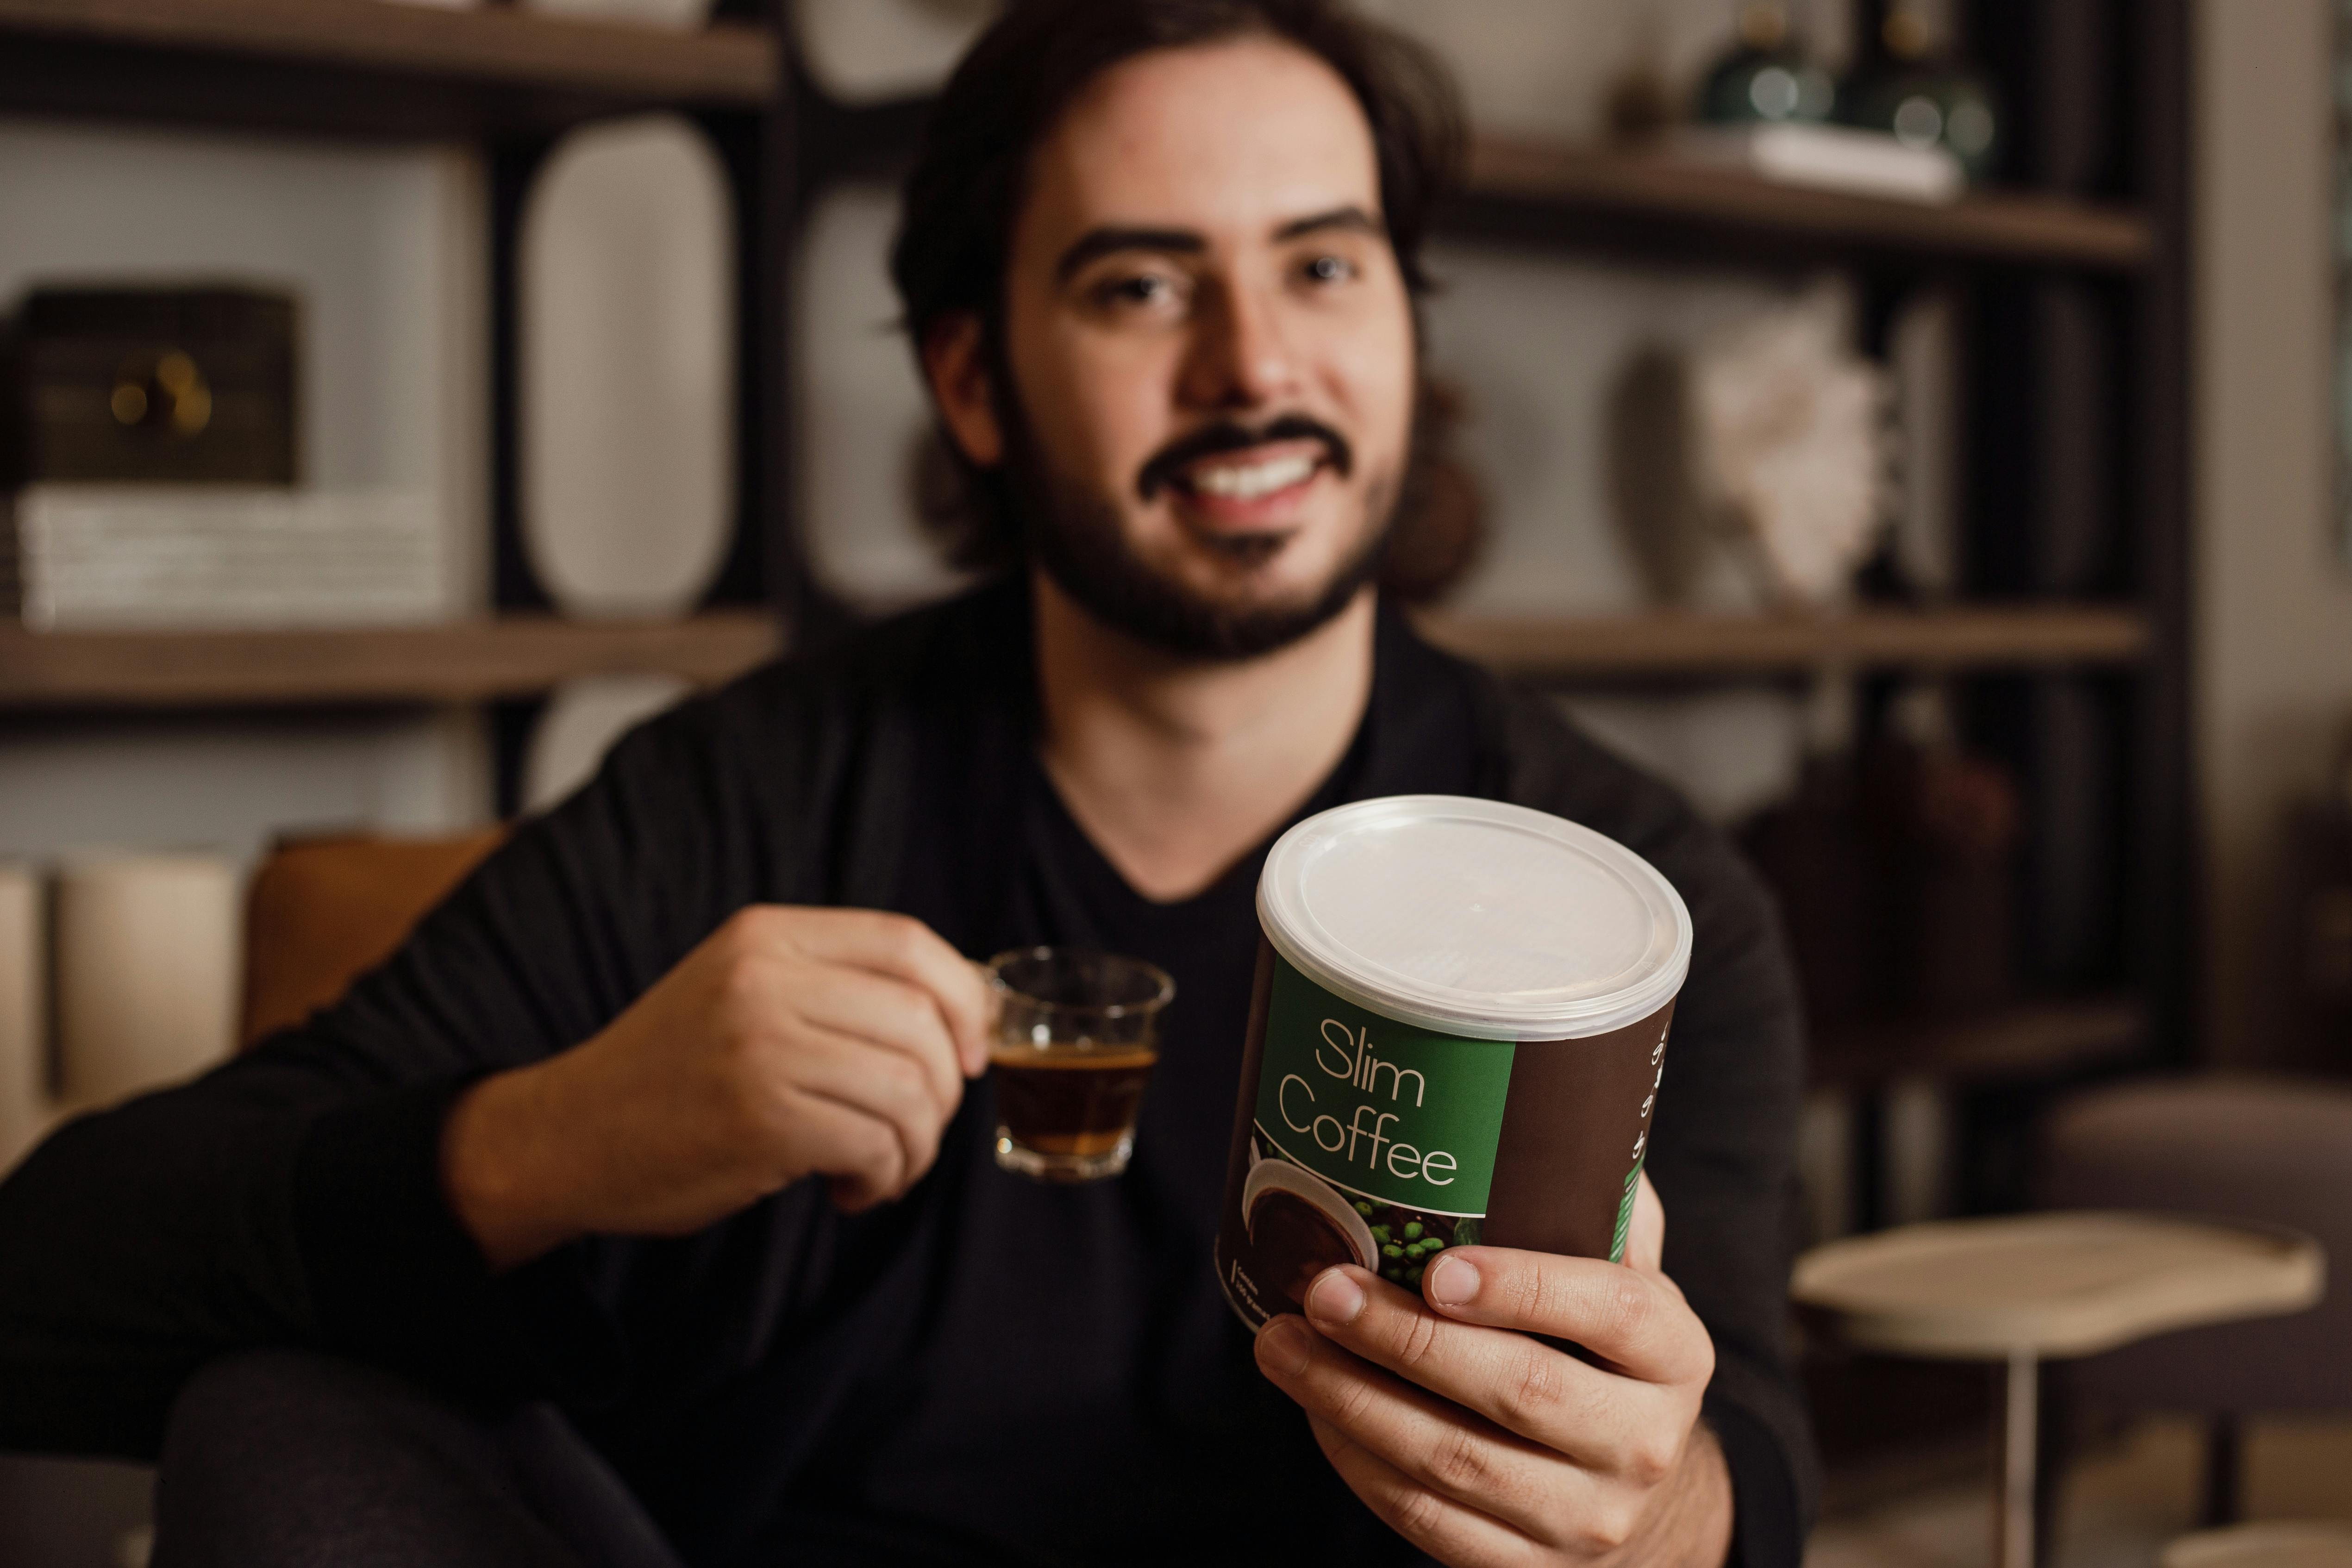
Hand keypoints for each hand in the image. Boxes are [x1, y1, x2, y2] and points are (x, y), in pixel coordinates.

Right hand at [443, 906, 992, 1268]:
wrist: (566, 1136)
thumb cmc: (676, 1073)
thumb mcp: (745, 992)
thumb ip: (835, 986)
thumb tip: (968, 1007)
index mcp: (767, 934)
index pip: (909, 943)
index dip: (964, 998)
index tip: (971, 1051)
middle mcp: (765, 979)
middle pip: (922, 1021)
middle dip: (945, 1091)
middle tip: (912, 1131)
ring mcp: (760, 1047)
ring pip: (911, 1089)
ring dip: (915, 1146)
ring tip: (877, 1167)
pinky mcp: (760, 1119)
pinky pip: (876, 1144)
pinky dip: (883, 1178)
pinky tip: (847, 1189)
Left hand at [1253, 1174, 1732, 1566]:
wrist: (1640, 1493)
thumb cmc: (1604, 1355)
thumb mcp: (1629, 1279)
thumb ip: (1594, 1202)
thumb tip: (1545, 1096)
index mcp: (1675, 1354)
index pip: (1610, 1313)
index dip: (1523, 1288)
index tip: (1435, 1265)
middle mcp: (1643, 1443)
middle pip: (1517, 1391)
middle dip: (1404, 1340)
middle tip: (1322, 1290)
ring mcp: (1587, 1519)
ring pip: (1454, 1463)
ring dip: (1352, 1400)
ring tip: (1283, 1343)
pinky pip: (1426, 1521)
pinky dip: (1357, 1462)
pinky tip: (1315, 1409)